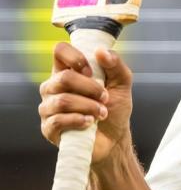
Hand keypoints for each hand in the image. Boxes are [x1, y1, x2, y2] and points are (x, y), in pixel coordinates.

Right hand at [38, 42, 133, 164]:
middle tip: (105, 98)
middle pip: (64, 78)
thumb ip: (115, 64)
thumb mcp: (122, 83)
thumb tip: (101, 51)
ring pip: (62, 100)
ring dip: (89, 106)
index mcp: (68, 71)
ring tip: (102, 113)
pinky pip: (58, 120)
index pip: (60, 51)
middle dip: (91, 88)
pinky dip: (79, 120)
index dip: (76, 57)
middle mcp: (53, 87)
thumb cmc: (115, 108)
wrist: (114, 138)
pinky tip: (89, 123)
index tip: (92, 70)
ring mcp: (48, 107)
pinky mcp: (48, 128)